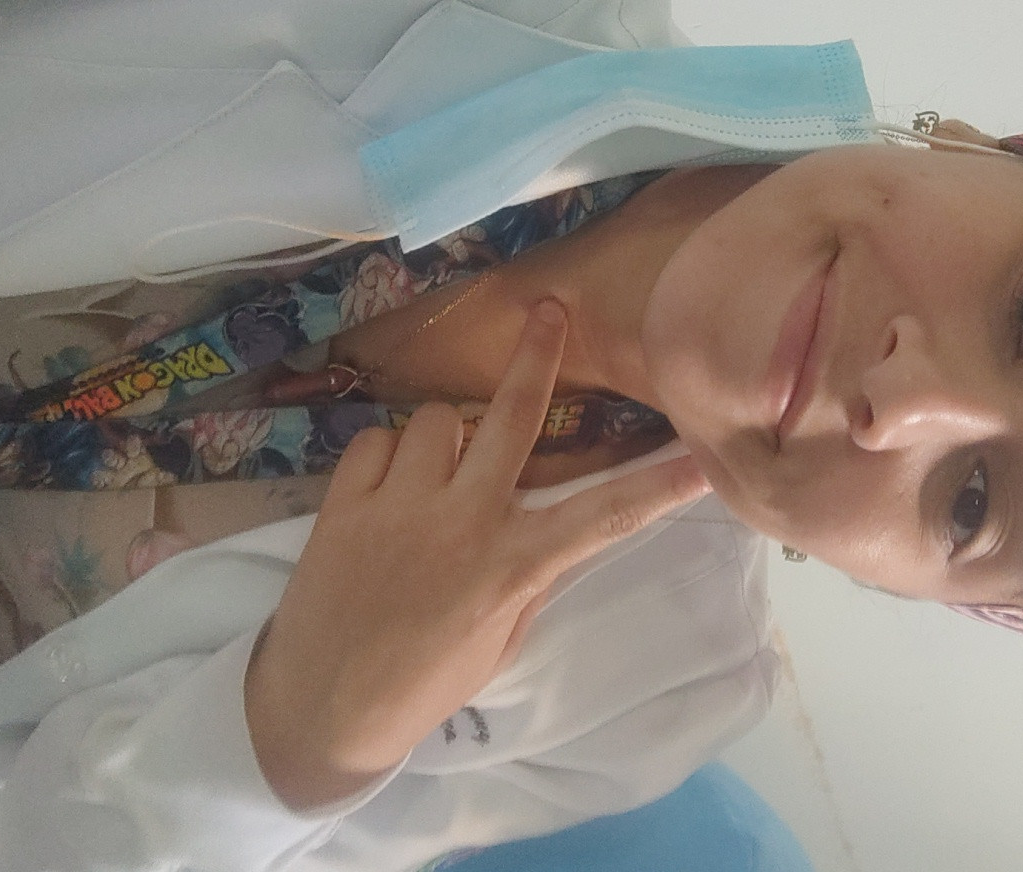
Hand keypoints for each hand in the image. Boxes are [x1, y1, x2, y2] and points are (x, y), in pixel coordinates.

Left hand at [243, 301, 709, 809]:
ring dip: (443, 437)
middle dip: (536, 358)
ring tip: (434, 473)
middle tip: (549, 312)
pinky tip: (387, 490)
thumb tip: (550, 531)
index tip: (702, 459)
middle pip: (510, 417)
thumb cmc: (423, 686)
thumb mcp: (500, 642)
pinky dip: (386, 457)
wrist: (320, 709)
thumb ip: (527, 579)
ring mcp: (400, 506)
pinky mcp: (344, 503)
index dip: (659, 487)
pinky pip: (375, 441)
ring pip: (434, 420)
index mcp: (512, 568)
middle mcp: (463, 522)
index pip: (603, 517)